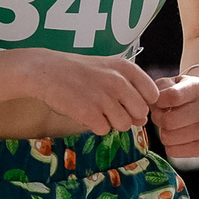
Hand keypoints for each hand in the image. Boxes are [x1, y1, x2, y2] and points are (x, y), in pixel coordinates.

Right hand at [27, 51, 160, 136]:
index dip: (142, 101)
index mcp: (126, 68)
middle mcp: (119, 82)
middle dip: (128, 115)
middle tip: (109, 107)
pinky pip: (104, 130)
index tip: (127, 100)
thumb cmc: (79, 72)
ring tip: (95, 108)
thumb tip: (143, 120)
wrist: (46, 71)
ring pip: (124, 124)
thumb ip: (130, 91)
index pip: (152, 94)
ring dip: (111, 121)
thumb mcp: (109, 70)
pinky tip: (84, 111)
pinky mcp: (90, 113)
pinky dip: (95, 125)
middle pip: (141, 113)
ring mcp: (105, 98)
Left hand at [149, 71, 198, 158]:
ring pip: (169, 137)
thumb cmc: (177, 93)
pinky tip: (173, 136)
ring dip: (162, 132)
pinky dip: (168, 145)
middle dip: (158, 119)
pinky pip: (173, 151)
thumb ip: (156, 91)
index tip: (158, 102)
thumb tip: (150, 105)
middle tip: (160, 116)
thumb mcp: (167, 83)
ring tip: (167, 125)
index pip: (173, 96)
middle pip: (170, 121)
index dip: (158, 101)